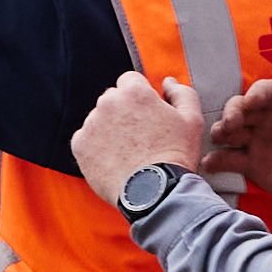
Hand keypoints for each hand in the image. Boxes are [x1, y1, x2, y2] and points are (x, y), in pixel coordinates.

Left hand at [72, 70, 212, 210]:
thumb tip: (169, 83)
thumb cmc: (174, 156)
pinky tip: (115, 159)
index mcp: (134, 92)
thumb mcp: (192, 120)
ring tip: (130, 151)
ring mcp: (91, 124)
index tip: (147, 112)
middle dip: (125, 111)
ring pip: (99, 119)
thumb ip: (182, 94)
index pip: (131, 81)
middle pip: (113, 99)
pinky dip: (97, 147)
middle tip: (141, 135)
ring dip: (110, 129)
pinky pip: (86, 139)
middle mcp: (108, 103)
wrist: (154, 191)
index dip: (141, 96)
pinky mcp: (79, 145)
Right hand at [205, 73, 271, 218]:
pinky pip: (229, 159)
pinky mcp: (252, 164)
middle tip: (230, 125)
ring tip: (219, 139)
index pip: (264, 91)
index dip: (255, 95)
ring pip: (229, 132)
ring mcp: (257, 140)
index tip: (251, 103)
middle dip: (231, 113)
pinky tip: (211, 164)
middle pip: (239, 108)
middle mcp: (267, 117)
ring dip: (220, 133)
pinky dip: (217, 161)